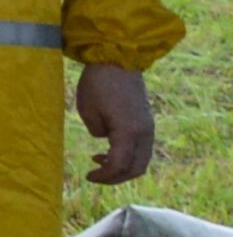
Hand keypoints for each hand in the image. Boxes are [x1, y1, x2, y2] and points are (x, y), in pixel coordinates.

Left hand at [76, 63, 155, 184]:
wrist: (118, 59)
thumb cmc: (98, 84)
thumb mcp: (88, 111)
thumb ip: (98, 132)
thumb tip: (106, 139)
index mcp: (129, 132)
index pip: (120, 165)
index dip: (104, 176)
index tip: (88, 176)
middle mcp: (144, 133)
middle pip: (136, 168)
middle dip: (115, 177)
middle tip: (95, 175)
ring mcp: (148, 128)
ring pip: (142, 160)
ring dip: (123, 167)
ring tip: (99, 161)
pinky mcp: (147, 122)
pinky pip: (142, 149)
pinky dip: (128, 156)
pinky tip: (108, 150)